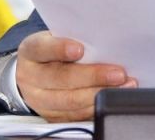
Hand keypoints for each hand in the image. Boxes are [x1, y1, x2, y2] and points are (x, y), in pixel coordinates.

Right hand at [16, 31, 136, 121]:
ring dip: (99, 93)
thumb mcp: (57, 38)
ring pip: (69, 101)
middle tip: (118, 73)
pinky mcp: (51, 116)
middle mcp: (31, 77)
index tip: (80, 50)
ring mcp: (39, 100)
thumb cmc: (55, 50)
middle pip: (60, 79)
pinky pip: (75, 115)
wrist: (36, 73)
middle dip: (92, 76)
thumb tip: (105, 39)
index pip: (41, 49)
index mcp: (30, 52)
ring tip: (124, 85)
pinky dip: (96, 106)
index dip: (59, 49)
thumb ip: (76, 38)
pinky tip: (114, 97)